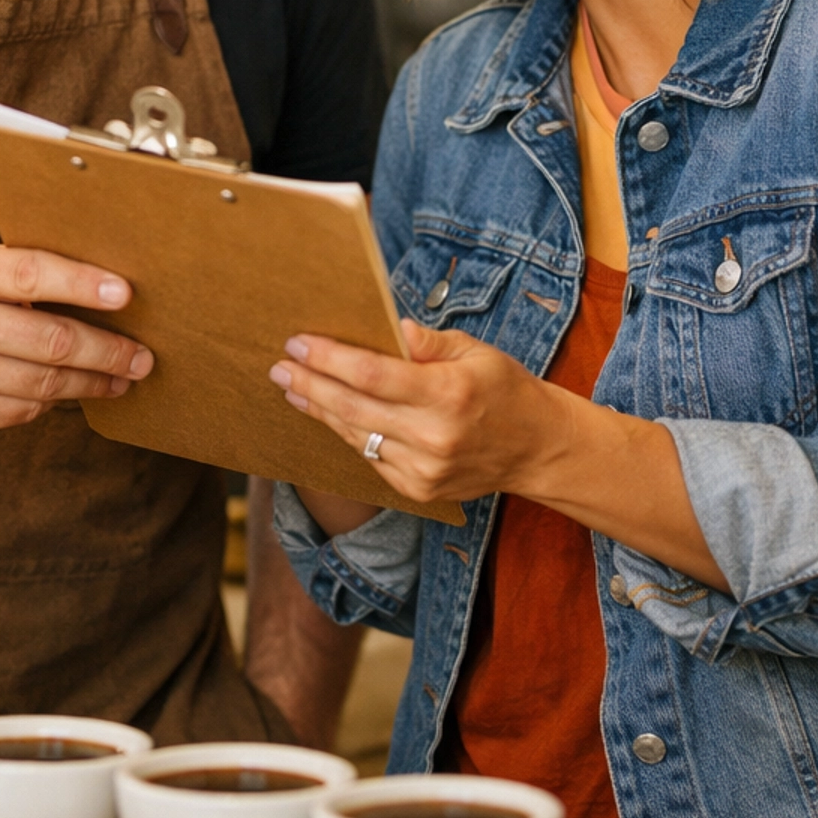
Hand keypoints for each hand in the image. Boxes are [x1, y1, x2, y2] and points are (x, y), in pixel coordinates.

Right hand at [0, 243, 151, 436]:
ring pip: (46, 385)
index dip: (82, 284)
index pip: (30, 275)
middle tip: (143, 357)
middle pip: (51, 343)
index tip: (125, 294)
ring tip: (122, 378)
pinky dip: (53, 400)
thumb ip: (18, 271)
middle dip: (109, 352)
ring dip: (94, 384)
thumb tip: (102, 284)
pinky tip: (69, 391)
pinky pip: (25, 411)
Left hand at [269, 319, 565, 508]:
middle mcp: (433, 435)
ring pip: (356, 436)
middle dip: (309, 385)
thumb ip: (430, 343)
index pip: (372, 375)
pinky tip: (330, 414)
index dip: (328, 359)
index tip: (299, 343)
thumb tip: (391, 329)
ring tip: (293, 388)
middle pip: (353, 408)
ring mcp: (424, 468)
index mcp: (448, 393)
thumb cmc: (506, 390)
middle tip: (280, 367)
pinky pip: (370, 457)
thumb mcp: (476, 351)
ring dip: (320, 410)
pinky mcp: (418, 488)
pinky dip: (348, 433)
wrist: (537, 449)